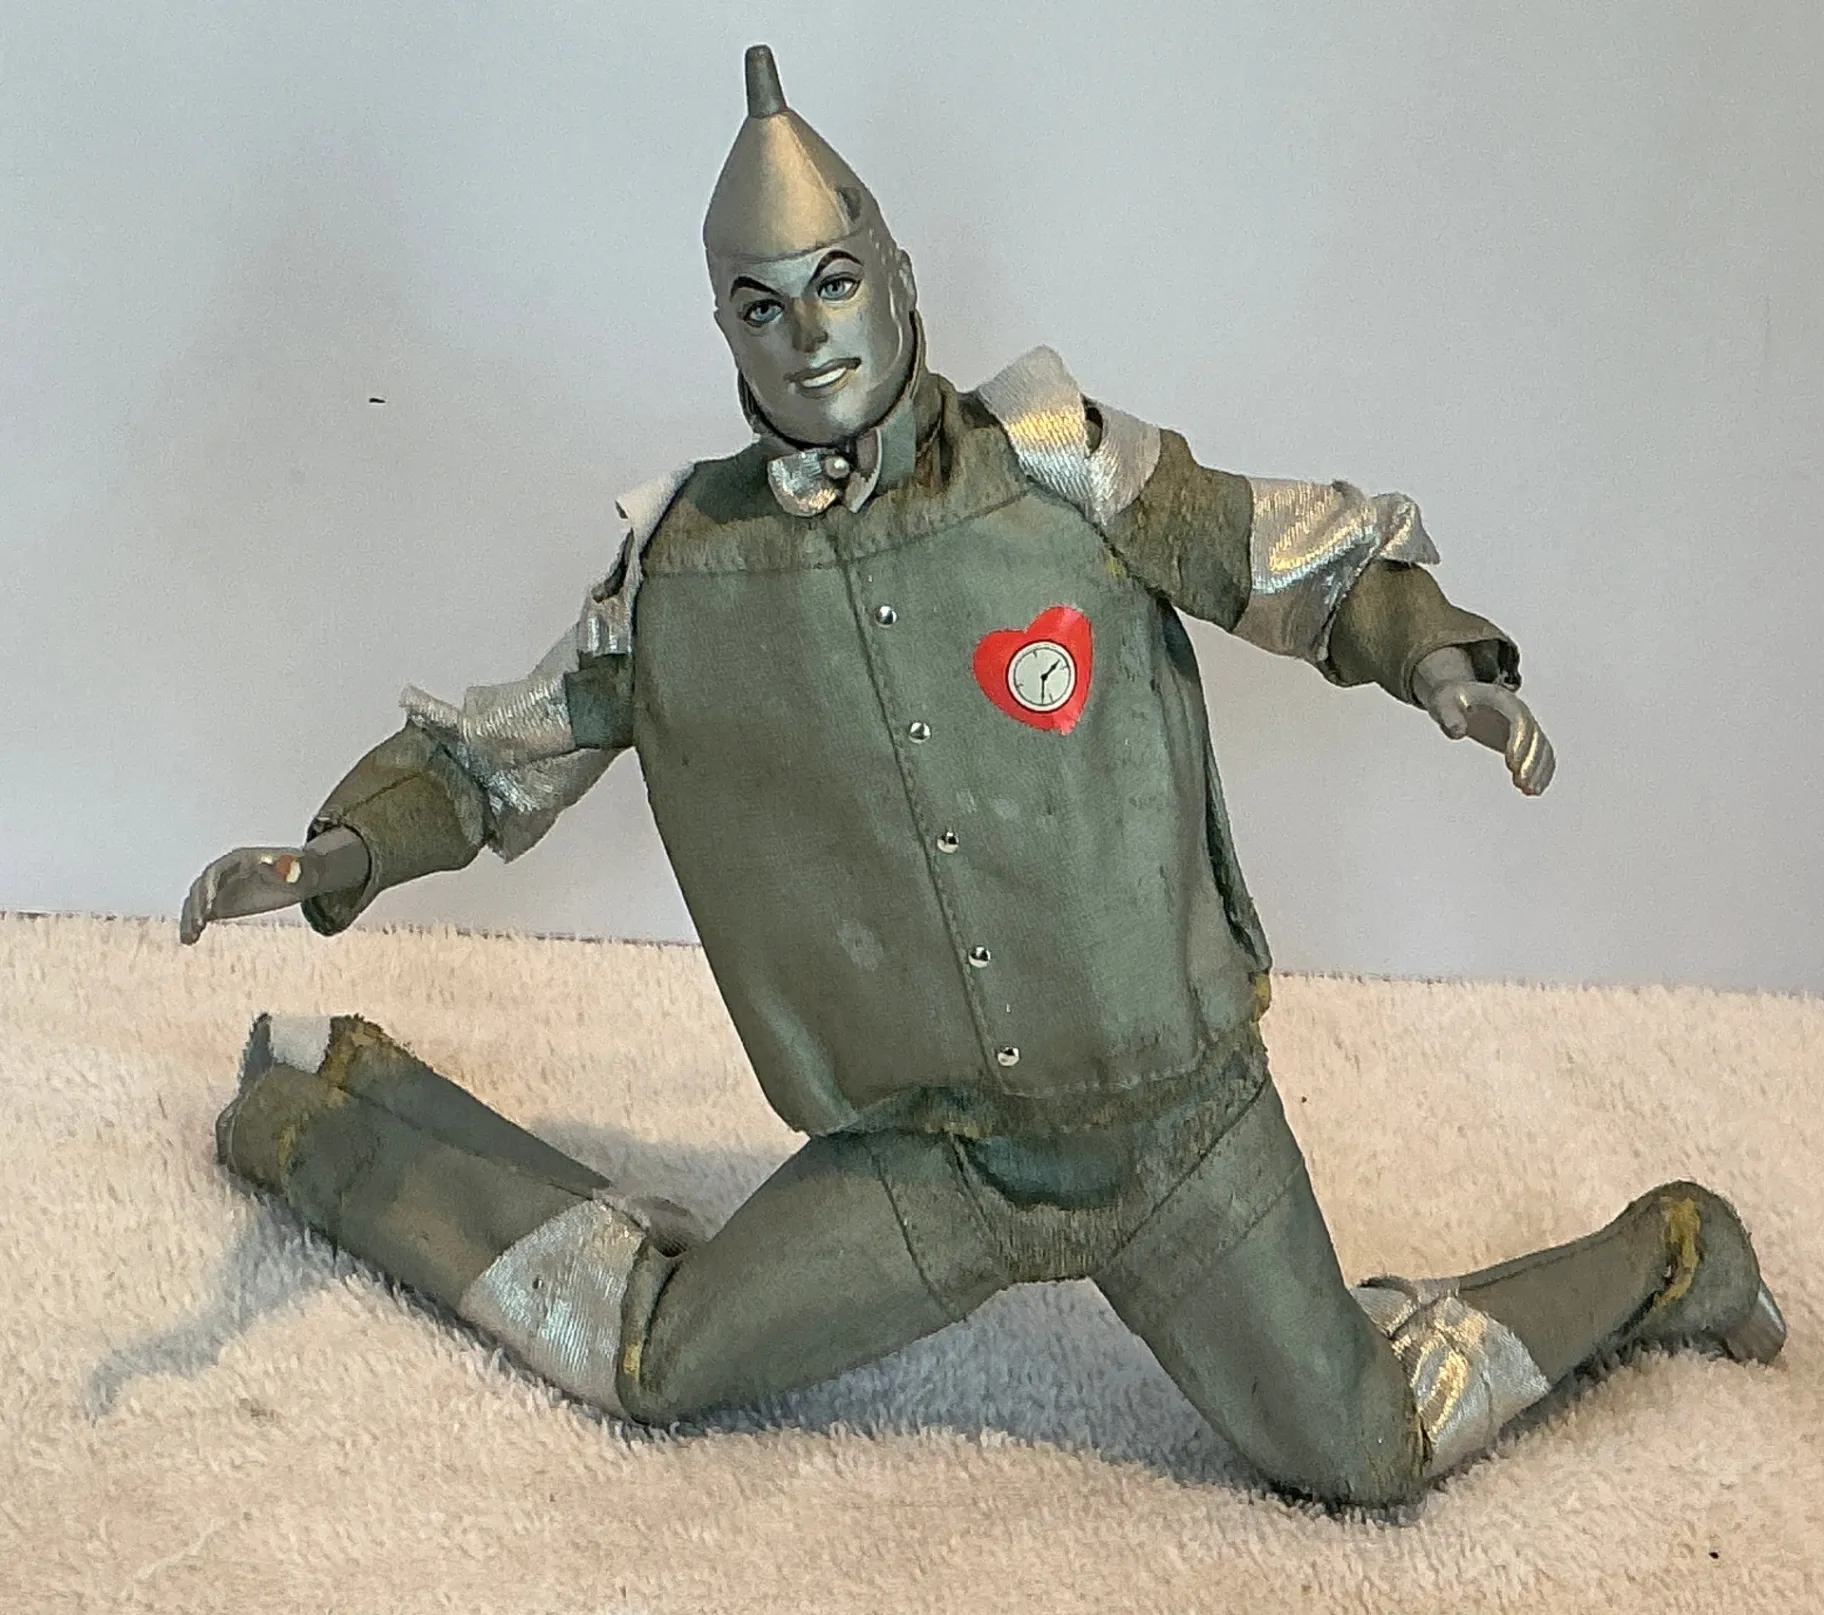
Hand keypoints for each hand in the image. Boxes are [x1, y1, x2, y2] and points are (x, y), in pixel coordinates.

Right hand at [178, 827, 369, 943]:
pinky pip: (202, 912)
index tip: (209, 909)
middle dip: (197, 906)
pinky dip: (194, 925)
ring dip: (190, 918)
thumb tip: (267, 865)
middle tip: (198, 926)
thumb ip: (286, 867)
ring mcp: (222, 887)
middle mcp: (225, 872)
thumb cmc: (302, 869)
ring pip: (197, 901)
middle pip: (201, 887)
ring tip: (188, 939)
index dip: (209, 889)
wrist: (302, 876)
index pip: (215, 872)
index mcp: (239, 860)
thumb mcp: (299, 868)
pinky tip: (189, 940)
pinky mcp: (223, 902)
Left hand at [1412, 647, 1555, 795]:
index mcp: (1502, 700)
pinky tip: (1534, 790)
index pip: (1519, 720)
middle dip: (1530, 761)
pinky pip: (1539, 755)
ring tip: (1529, 791)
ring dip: (1538, 770)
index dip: (1519, 742)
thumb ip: (1449, 716)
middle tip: (1522, 784)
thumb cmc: (1450, 699)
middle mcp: (1519, 711)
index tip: (1512, 764)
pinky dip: (1540, 772)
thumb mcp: (1442, 703)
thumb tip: (1458, 732)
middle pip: (1534, 736)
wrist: (1457, 696)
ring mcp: (1523, 725)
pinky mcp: (1521, 739)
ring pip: (1541, 748)